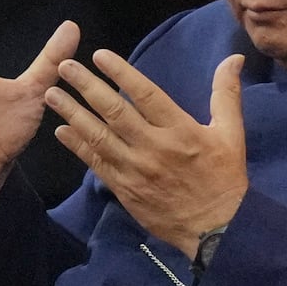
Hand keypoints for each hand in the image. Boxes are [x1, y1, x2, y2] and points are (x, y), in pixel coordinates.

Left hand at [45, 51, 247, 254]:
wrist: (216, 230)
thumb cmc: (224, 178)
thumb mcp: (232, 134)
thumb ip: (226, 94)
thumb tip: (233, 58)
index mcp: (181, 131)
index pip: (146, 95)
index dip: (121, 73)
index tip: (99, 55)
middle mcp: (154, 147)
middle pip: (115, 112)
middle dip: (87, 87)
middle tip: (65, 68)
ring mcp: (136, 170)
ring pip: (99, 137)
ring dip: (73, 114)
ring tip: (52, 94)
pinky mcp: (125, 189)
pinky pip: (96, 164)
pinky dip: (78, 146)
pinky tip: (61, 131)